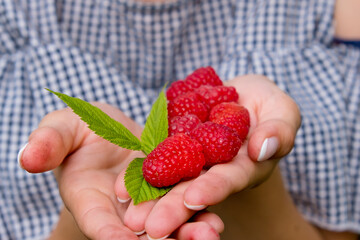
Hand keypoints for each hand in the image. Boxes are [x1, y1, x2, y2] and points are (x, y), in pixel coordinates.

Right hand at [18, 103, 223, 239]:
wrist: (112, 129)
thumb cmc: (81, 130)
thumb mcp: (63, 128)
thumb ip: (49, 142)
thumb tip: (28, 156)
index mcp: (91, 199)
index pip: (99, 223)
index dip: (111, 233)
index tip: (124, 239)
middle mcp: (122, 208)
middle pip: (139, 231)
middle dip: (157, 238)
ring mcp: (150, 200)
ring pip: (168, 221)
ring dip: (188, 231)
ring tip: (208, 234)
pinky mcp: (171, 187)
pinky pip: (186, 203)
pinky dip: (200, 213)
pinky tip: (215, 220)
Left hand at [115, 74, 300, 238]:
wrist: (235, 91)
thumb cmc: (265, 102)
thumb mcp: (281, 109)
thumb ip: (280, 130)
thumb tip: (263, 149)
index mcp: (242, 167)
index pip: (228, 180)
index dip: (213, 189)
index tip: (195, 198)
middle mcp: (213, 170)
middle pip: (193, 190)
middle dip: (173, 208)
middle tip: (150, 228)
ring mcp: (189, 159)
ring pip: (169, 181)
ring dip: (150, 199)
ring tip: (130, 216)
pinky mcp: (171, 145)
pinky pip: (154, 159)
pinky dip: (139, 172)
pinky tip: (121, 186)